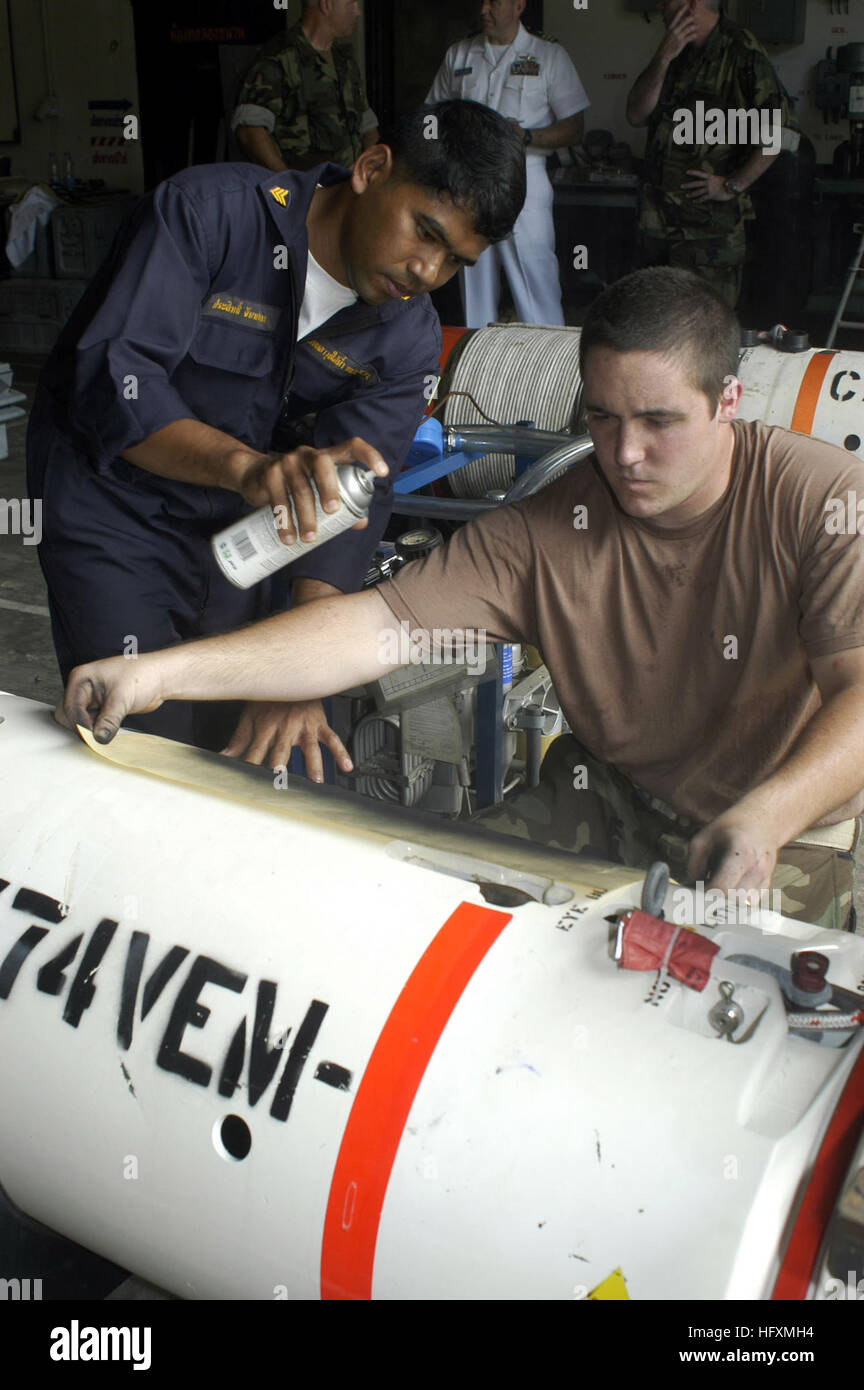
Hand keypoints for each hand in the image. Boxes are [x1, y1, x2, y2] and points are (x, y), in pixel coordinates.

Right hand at [56, 654, 165, 744]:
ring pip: (79, 722)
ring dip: (90, 730)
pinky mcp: (101, 709)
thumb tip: (99, 737)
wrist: (161, 678)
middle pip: (68, 715)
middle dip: (81, 727)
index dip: (81, 723)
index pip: (70, 707)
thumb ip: (109, 720)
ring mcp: (91, 699)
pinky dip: (97, 731)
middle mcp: (82, 688)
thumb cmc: (143, 675)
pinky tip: (109, 732)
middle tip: (98, 736)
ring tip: (106, 732)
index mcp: (81, 678)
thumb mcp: (122, 698)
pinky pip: (92, 724)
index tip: (93, 735)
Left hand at [220, 699, 352, 780]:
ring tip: (316, 780)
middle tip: (280, 779)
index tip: (247, 781)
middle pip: (281, 749)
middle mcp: (285, 727)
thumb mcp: (250, 715)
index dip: (251, 765)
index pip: (256, 751)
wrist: (292, 673)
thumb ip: (239, 738)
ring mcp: (304, 726)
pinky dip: (340, 752)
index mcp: (266, 727)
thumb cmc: (270, 697)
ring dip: (313, 763)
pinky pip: (332, 739)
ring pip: (309, 747)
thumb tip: (225, 756)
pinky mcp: (320, 724)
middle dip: (280, 763)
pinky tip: (346, 765)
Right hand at [237, 438, 387, 544]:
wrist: (254, 475)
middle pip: (323, 465)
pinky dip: (284, 520)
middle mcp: (309, 455)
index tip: (383, 472)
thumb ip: (341, 504)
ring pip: (299, 487)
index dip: (369, 455)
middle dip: (329, 488)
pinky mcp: (270, 474)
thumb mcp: (318, 490)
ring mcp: (288, 462)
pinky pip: (278, 497)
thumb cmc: (295, 483)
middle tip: (332, 511)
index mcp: (327, 456)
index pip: (352, 447)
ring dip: (305, 515)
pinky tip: (288, 535)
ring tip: (309, 537)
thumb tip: (360, 523)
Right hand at [659, 3, 697, 60]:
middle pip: (685, 21)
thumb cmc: (665, 45)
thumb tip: (678, 26)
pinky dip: (694, 35)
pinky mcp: (682, 42)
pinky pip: (690, 37)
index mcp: (670, 28)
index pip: (676, 16)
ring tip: (696, 26)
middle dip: (691, 17)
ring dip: (694, 26)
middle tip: (695, 16)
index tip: (686, 5)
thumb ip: (673, 30)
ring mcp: (678, 36)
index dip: (681, 10)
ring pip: (689, 28)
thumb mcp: (667, 35)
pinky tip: (695, 35)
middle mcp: (674, 31)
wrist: (663, 55)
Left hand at [682, 170, 736, 202]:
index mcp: (711, 177)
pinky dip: (698, 200)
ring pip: (698, 191)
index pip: (700, 174)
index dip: (693, 172)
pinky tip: (693, 202)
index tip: (686, 172)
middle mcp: (709, 182)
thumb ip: (713, 181)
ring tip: (686, 195)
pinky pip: (703, 198)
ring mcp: (710, 189)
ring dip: (692, 194)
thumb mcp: (718, 179)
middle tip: (681, 186)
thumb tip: (708, 183)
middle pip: (696, 183)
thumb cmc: (727, 183)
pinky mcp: (712, 195)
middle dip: (688, 185)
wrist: (733, 186)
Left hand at [687, 813, 777, 896]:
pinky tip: (728, 885)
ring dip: (726, 901)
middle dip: (713, 900)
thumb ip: (694, 865)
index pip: (722, 889)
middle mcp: (757, 869)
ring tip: (715, 886)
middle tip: (700, 891)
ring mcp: (765, 878)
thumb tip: (687, 889)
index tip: (692, 894)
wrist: (763, 820)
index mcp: (741, 855)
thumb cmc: (733, 825)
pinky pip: (748, 902)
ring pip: (741, 905)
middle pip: (731, 901)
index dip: (704, 895)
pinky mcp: (766, 885)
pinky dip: (736, 899)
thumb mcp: (705, 838)